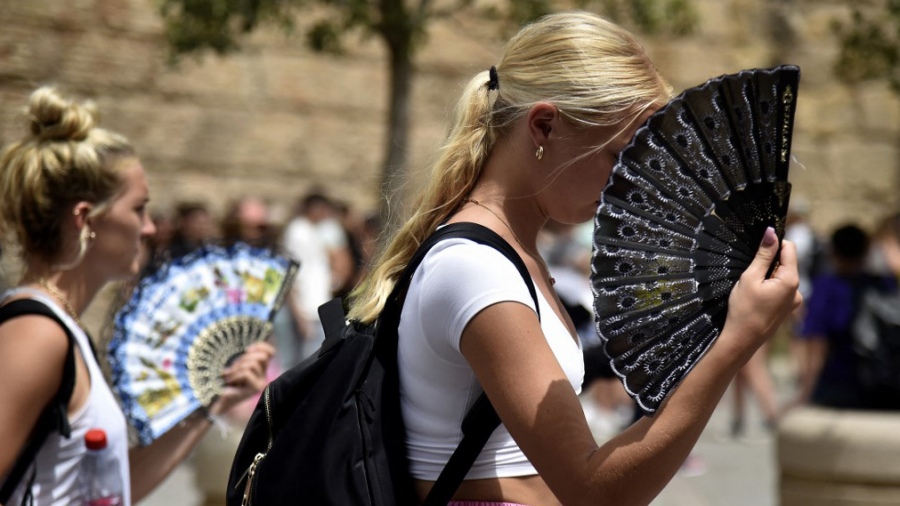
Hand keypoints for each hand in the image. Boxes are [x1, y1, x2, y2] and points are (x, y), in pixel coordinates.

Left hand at [208, 341, 274, 415]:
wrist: (219, 400)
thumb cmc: (226, 381)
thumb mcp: (236, 365)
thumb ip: (245, 357)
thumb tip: (250, 348)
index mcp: (261, 368)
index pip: (270, 352)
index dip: (261, 347)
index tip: (247, 349)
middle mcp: (264, 376)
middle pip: (262, 357)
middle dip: (245, 359)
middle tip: (233, 368)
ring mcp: (261, 383)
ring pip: (253, 365)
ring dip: (237, 369)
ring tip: (230, 376)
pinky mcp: (256, 388)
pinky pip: (246, 373)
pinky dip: (235, 376)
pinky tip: (230, 382)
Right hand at [722, 227, 801, 360]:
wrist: (742, 340)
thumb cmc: (743, 309)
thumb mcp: (750, 278)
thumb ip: (763, 255)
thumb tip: (771, 233)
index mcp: (791, 280)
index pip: (789, 248)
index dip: (774, 244)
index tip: (757, 248)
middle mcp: (797, 290)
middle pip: (786, 263)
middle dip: (769, 263)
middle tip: (750, 274)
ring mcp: (794, 301)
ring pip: (782, 276)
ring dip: (768, 276)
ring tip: (751, 288)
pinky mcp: (787, 308)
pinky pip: (780, 289)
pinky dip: (769, 287)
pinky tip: (756, 297)